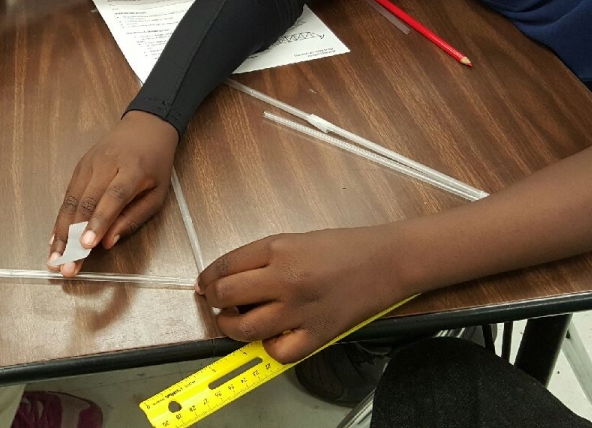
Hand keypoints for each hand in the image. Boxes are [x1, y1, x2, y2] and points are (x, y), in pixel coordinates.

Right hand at [49, 111, 178, 275]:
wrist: (145, 126)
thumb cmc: (156, 164)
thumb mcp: (158, 193)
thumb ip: (134, 218)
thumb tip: (108, 243)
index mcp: (132, 169)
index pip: (113, 198)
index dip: (98, 222)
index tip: (86, 245)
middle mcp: (106, 165)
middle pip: (85, 202)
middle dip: (72, 237)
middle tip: (65, 264)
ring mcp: (88, 164)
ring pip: (70, 201)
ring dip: (60, 232)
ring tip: (54, 258)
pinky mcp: (78, 166)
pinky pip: (67, 196)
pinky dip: (60, 219)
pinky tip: (54, 239)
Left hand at [195, 228, 411, 363]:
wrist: (387, 261)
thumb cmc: (344, 247)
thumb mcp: (294, 240)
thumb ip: (261, 258)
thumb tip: (228, 277)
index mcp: (277, 248)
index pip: (224, 266)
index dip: (207, 278)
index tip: (204, 284)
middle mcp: (285, 279)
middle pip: (226, 295)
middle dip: (214, 300)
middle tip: (218, 302)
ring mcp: (300, 309)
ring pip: (245, 328)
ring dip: (231, 326)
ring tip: (236, 321)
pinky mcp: (317, 334)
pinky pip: (278, 352)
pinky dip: (269, 347)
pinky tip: (273, 335)